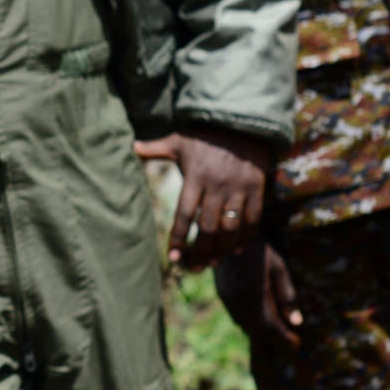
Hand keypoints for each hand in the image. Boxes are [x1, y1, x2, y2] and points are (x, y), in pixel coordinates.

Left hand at [132, 126, 272, 270]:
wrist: (243, 122)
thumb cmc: (205, 135)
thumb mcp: (179, 140)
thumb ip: (157, 148)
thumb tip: (132, 146)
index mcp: (195, 178)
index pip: (184, 214)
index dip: (178, 238)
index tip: (173, 257)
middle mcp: (216, 186)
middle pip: (207, 228)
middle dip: (200, 252)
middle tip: (194, 268)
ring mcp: (238, 189)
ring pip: (230, 228)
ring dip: (221, 249)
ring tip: (212, 262)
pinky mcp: (256, 189)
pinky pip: (253, 220)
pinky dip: (245, 237)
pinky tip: (235, 250)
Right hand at [216, 240, 302, 351]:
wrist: (227, 232)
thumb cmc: (259, 248)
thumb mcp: (279, 267)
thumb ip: (287, 295)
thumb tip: (297, 322)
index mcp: (253, 294)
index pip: (270, 326)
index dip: (284, 339)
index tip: (297, 345)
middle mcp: (238, 300)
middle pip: (257, 330)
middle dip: (275, 338)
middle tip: (291, 341)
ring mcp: (227, 298)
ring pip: (246, 325)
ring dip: (262, 331)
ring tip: (278, 330)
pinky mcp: (222, 294)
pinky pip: (237, 317)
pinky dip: (251, 322)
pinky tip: (260, 316)